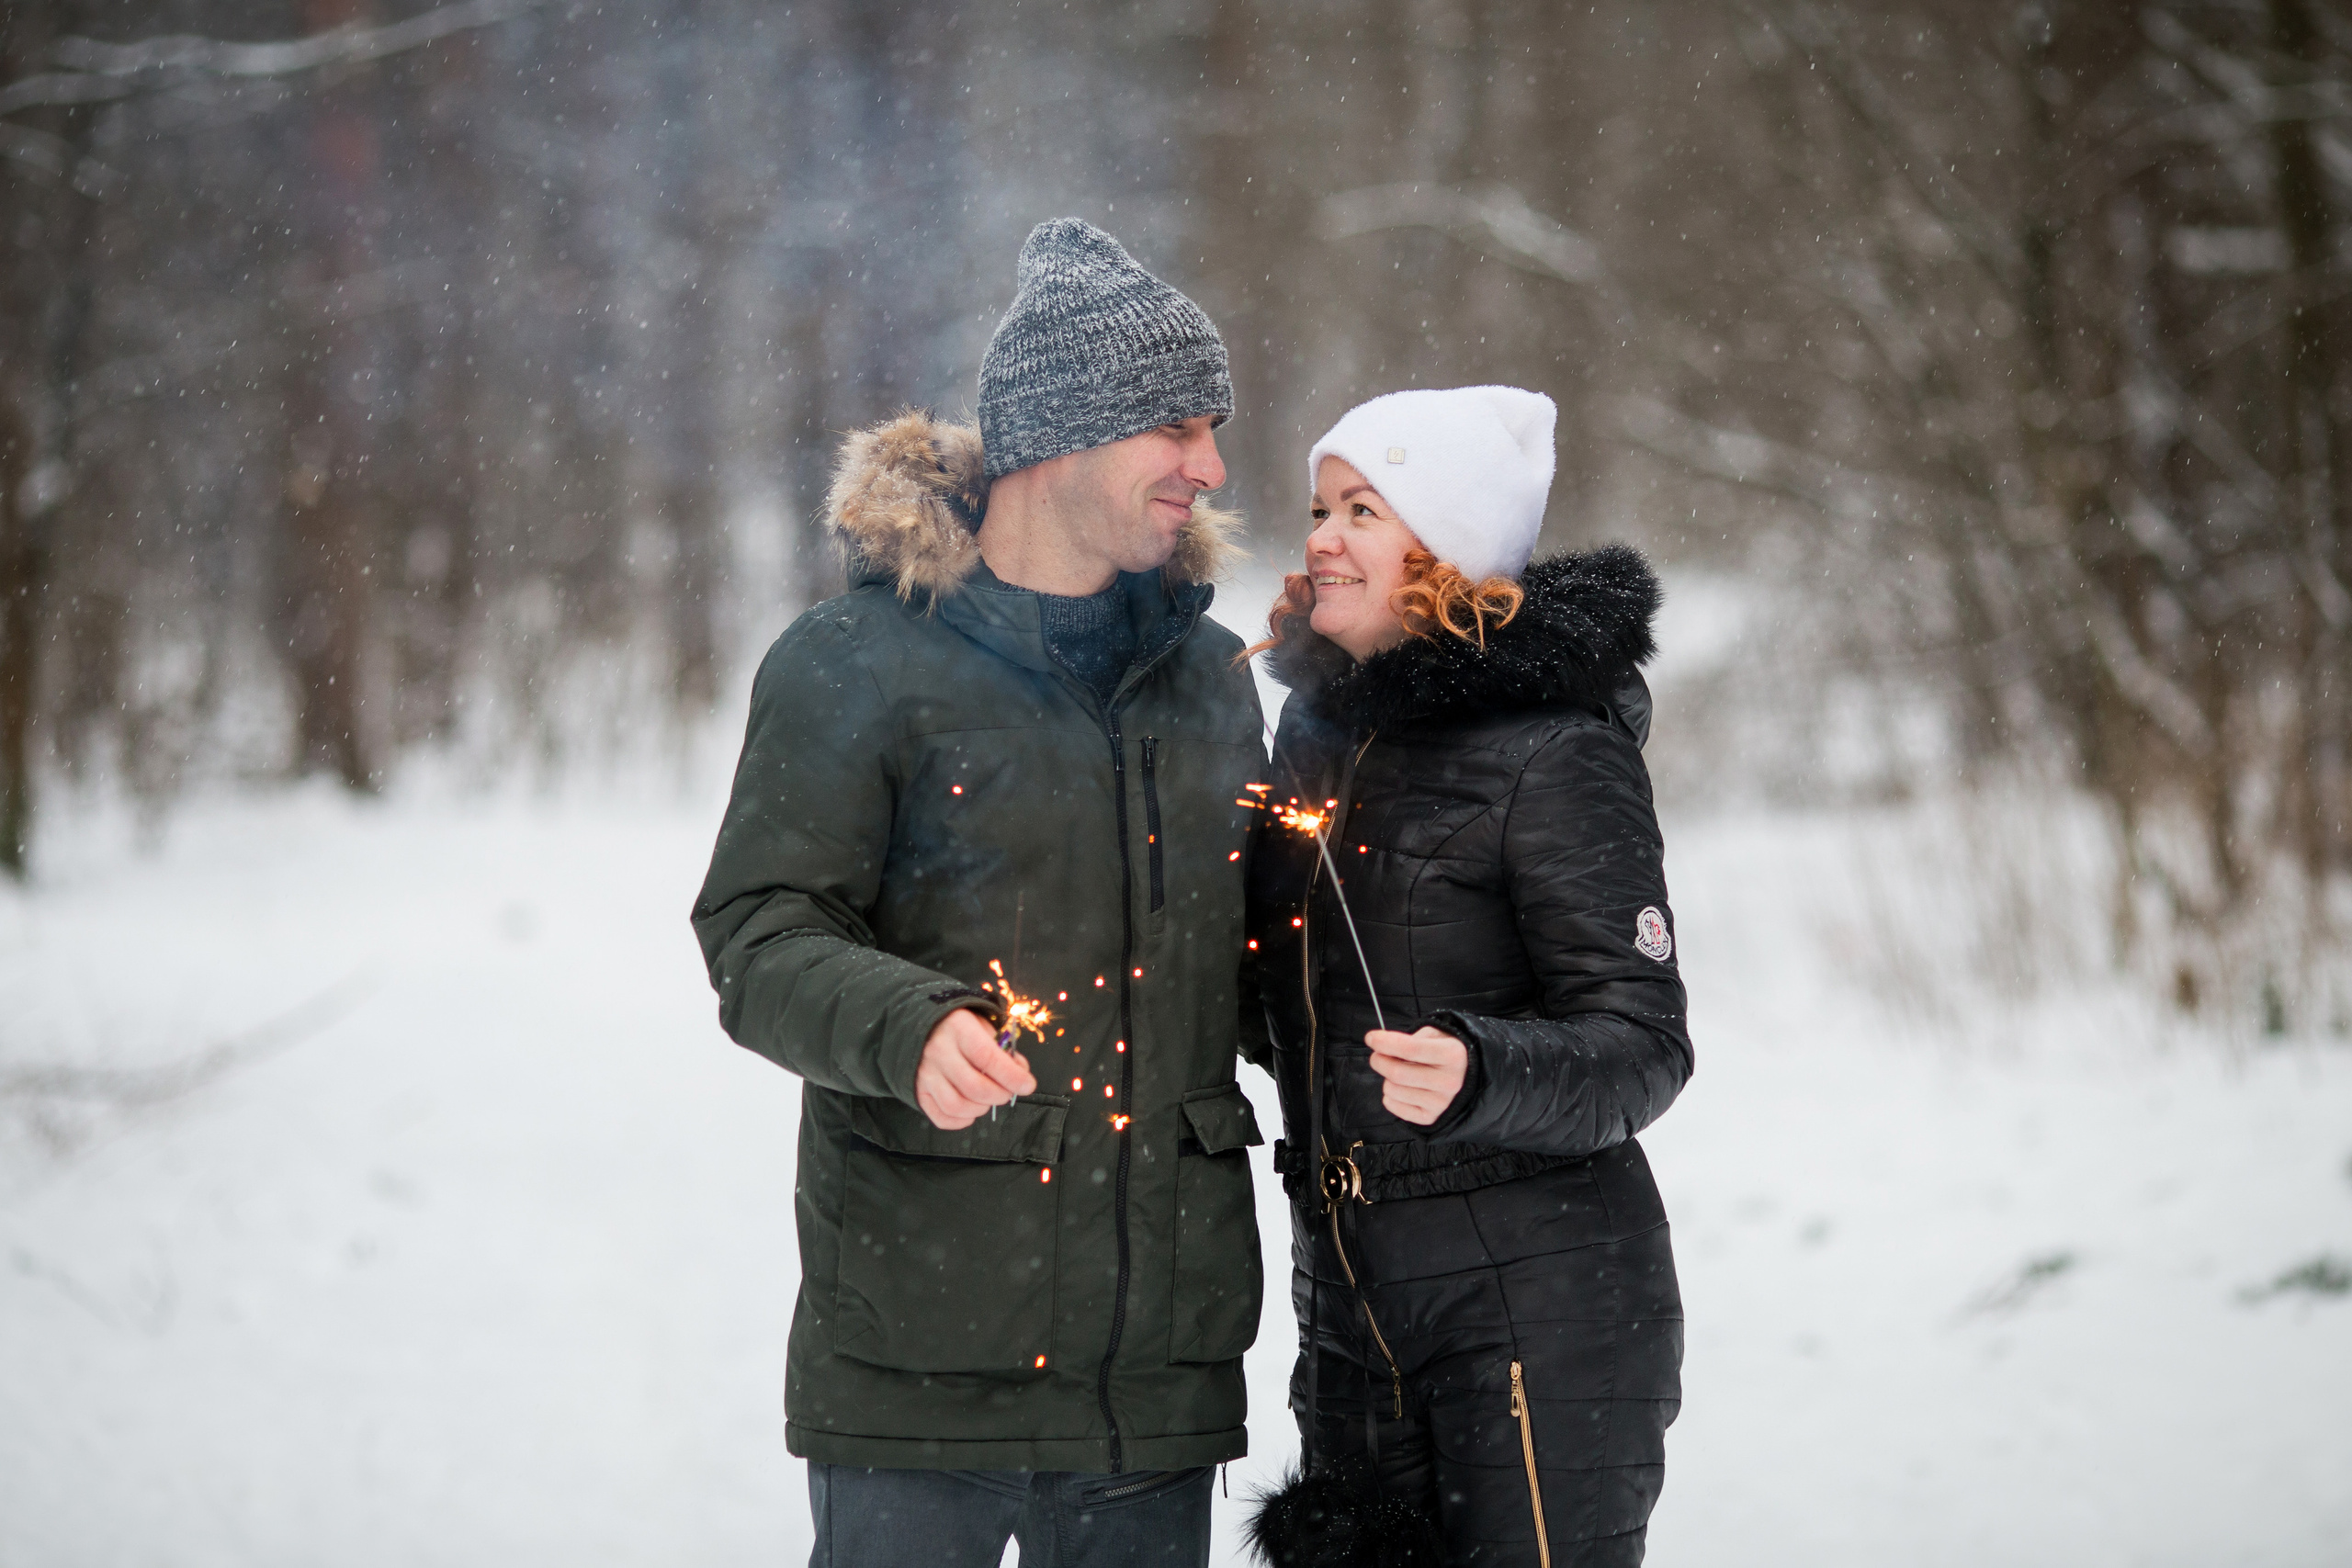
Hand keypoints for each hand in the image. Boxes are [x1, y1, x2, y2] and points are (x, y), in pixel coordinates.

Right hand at [915, 1008, 1036, 1129]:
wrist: (922, 1027)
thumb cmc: (960, 1028)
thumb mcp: (983, 1026)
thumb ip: (1003, 1049)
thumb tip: (1020, 1073)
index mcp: (958, 1029)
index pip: (987, 1058)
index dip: (1011, 1076)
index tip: (1028, 1085)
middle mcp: (938, 1052)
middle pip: (974, 1086)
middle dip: (1000, 1095)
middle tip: (1008, 1092)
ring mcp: (925, 1073)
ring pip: (956, 1105)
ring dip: (981, 1109)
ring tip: (989, 1100)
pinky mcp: (918, 1090)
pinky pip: (940, 1116)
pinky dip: (960, 1121)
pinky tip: (971, 1111)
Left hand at [1366, 1027, 1467, 1125]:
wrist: (1467, 1076)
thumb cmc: (1445, 1050)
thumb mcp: (1434, 1034)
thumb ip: (1409, 1039)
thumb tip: (1381, 1049)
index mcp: (1452, 1055)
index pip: (1410, 1049)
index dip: (1385, 1043)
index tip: (1370, 1038)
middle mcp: (1449, 1081)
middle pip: (1397, 1073)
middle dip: (1379, 1061)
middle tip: (1377, 1056)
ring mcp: (1441, 1103)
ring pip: (1392, 1091)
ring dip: (1386, 1079)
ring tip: (1398, 1073)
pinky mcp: (1431, 1117)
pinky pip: (1394, 1107)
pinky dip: (1390, 1096)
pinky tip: (1401, 1088)